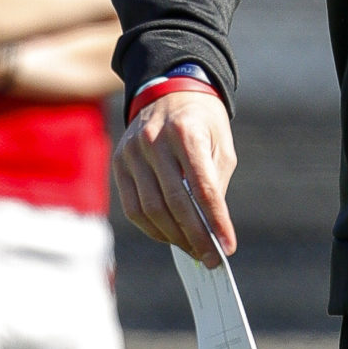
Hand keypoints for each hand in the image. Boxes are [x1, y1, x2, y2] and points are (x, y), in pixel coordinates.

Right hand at [113, 90, 237, 267]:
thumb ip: (215, 182)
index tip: (228, 245)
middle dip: (195, 236)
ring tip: (193, 250)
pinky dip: (152, 228)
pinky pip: (133, 207)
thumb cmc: (203, 121)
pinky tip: (170, 236)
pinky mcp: (118, 163)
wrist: (169, 90)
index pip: (202, 188)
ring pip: (150, 209)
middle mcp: (155, 141)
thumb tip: (210, 227)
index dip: (216, 221)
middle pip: (174, 203)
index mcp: (187, 132)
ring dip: (173, 237)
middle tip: (211, 258)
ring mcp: (132, 152)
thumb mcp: (221, 143)